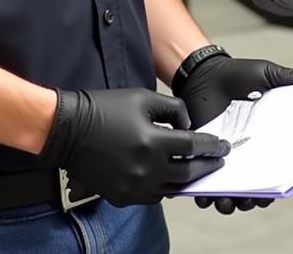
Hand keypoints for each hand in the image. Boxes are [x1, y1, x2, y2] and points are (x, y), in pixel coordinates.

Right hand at [41, 88, 229, 205]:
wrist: (69, 129)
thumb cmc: (105, 108)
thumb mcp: (142, 97)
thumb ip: (172, 109)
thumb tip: (188, 126)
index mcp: (152, 142)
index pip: (192, 147)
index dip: (210, 146)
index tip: (223, 146)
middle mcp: (146, 170)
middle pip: (187, 173)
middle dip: (205, 166)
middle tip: (218, 161)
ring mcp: (133, 187)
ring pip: (171, 189)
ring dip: (186, 179)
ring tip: (196, 169)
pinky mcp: (122, 196)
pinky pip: (152, 196)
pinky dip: (164, 187)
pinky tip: (169, 176)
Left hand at [176, 52, 292, 213]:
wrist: (204, 73)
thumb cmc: (238, 76)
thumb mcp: (266, 74)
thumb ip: (288, 78)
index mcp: (269, 142)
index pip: (280, 170)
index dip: (282, 182)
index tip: (281, 187)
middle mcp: (250, 158)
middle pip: (256, 190)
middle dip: (255, 200)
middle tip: (253, 200)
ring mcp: (226, 161)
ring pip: (231, 195)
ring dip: (231, 204)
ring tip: (228, 202)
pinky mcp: (204, 160)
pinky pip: (204, 187)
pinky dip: (205, 196)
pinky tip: (205, 197)